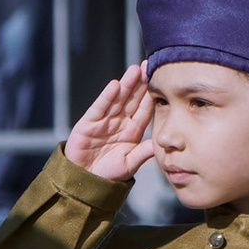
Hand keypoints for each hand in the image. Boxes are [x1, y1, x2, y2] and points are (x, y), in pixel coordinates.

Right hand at [66, 64, 155, 180]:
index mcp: (132, 131)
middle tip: (149, 65)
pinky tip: (115, 86)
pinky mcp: (88, 123)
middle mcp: (119, 122)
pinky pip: (100, 107)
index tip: (161, 81)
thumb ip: (144, 151)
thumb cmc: (109, 174)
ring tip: (135, 69)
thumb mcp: (130, 163)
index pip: (144, 110)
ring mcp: (104, 121)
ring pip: (118, 99)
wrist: (86, 182)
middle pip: (132, 99)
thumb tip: (163, 142)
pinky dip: (107, 97)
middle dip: (140, 83)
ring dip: (126, 84)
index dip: (151, 95)